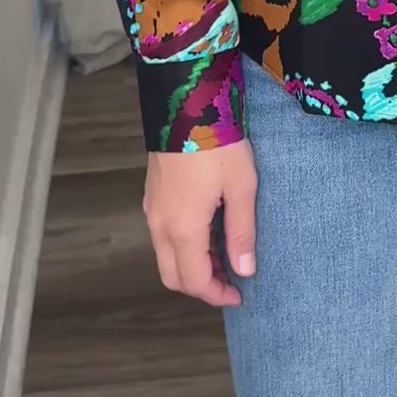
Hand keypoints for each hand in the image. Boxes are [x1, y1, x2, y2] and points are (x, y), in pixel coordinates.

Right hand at [143, 138, 257, 305]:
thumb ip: (241, 232)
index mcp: (182, 228)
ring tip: (223, 253)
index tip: (239, 294)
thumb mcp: (241, 187)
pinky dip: (181, 245)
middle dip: (200, 285)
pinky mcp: (151, 193)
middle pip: (173, 275)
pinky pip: (161, 234)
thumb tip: (245, 270)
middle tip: (230, 279)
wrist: (186, 102)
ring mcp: (151, 208)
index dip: (216, 295)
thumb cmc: (218, 143)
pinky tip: (206, 229)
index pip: (193, 281)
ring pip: (164, 255)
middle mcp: (159, 224)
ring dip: (190, 264)